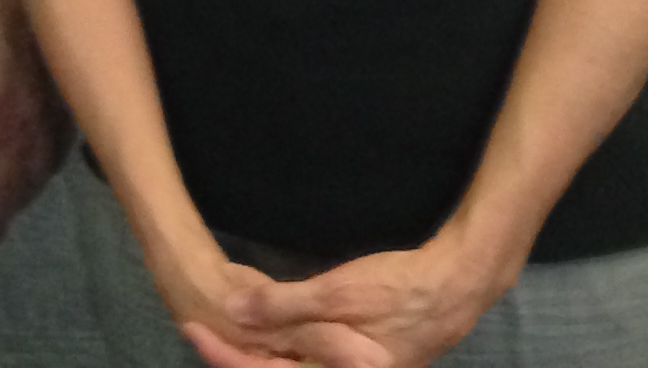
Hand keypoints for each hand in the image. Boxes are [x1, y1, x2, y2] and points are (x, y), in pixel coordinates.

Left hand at [219, 235, 507, 367]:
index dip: (225, 354)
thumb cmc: (400, 291)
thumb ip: (284, 307)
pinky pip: (310, 362)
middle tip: (200, 329)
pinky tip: (267, 330)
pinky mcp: (359, 362)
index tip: (193, 329)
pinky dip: (285, 349)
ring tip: (224, 327)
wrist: (455, 287)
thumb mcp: (337, 293)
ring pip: (293, 367)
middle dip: (239, 356)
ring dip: (260, 352)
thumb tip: (231, 310)